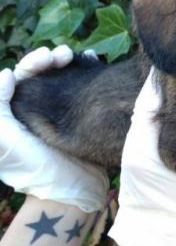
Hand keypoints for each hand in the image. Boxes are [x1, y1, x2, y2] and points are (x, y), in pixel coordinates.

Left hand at [0, 46, 108, 212]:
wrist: (68, 190)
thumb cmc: (32, 167)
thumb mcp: (4, 136)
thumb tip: (9, 73)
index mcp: (16, 110)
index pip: (23, 76)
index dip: (34, 62)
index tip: (49, 58)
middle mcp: (39, 108)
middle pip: (45, 73)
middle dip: (54, 59)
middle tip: (68, 55)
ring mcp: (63, 112)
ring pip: (66, 77)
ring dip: (74, 63)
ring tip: (86, 56)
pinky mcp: (83, 117)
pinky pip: (85, 88)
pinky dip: (90, 72)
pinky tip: (96, 63)